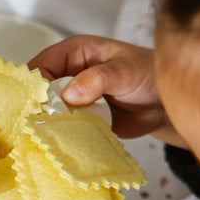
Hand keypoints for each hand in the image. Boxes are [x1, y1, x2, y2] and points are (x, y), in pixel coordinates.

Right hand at [30, 34, 187, 146]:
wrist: (165, 104)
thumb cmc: (149, 75)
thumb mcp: (125, 71)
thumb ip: (98, 79)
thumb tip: (70, 93)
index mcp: (74, 54)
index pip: (41, 66)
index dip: (33, 84)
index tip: (33, 104)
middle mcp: (68, 76)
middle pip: (40, 92)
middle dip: (36, 108)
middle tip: (35, 126)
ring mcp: (72, 100)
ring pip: (48, 113)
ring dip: (46, 125)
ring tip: (43, 139)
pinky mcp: (79, 120)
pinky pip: (62, 129)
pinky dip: (59, 137)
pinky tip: (56, 145)